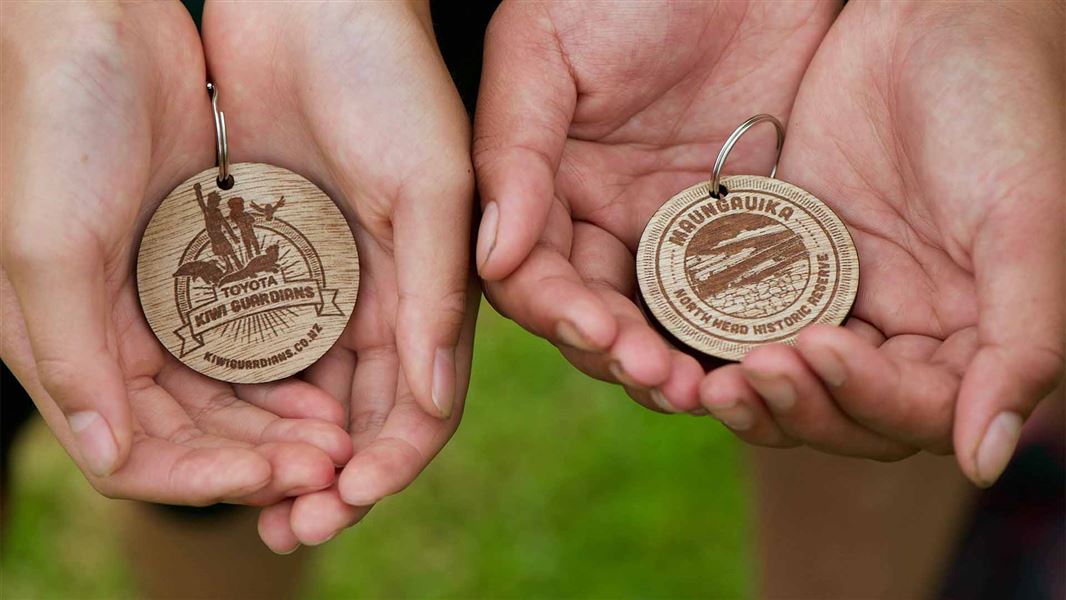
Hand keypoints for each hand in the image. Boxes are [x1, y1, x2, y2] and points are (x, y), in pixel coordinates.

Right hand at [1, 4, 350, 507]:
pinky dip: (286, 370)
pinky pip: (250, 341)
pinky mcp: (202, 270)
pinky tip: (329, 383)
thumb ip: (73, 357)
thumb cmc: (57, 124)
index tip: (273, 478)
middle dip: (258, 458)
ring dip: (280, 425)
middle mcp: (110, 337)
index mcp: (61, 345)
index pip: (134, 453)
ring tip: (338, 437)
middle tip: (327, 465)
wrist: (101, 26)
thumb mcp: (49, 245)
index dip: (204, 476)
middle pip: (192, 433)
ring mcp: (159, 305)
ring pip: (227, 395)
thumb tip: (114, 462)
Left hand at [202, 0, 477, 551]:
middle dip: (335, 476)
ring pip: (308, 393)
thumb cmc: (386, 74)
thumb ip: (437, 291)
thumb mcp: (429, 184)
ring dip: (286, 452)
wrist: (310, 1)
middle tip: (294, 524)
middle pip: (364, 414)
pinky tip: (219, 426)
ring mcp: (323, 284)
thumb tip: (432, 402)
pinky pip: (256, 345)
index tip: (351, 494)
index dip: (395, 457)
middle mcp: (382, 297)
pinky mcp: (266, 259)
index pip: (425, 398)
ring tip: (255, 499)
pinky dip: (246, 395)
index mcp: (434, 285)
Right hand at [473, 0, 838, 412]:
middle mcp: (603, 216)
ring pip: (663, 317)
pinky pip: (737, 289)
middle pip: (595, 312)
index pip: (529, 272)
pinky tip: (761, 351)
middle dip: (619, 352)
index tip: (594, 332)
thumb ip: (513, 149)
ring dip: (678, 358)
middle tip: (662, 379)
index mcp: (544, 183)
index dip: (555, 310)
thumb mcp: (544, 48)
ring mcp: (674, 225)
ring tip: (708, 388)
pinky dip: (742, 327)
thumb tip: (492, 257)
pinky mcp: (744, 220)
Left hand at [700, 1, 1064, 485]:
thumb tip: (987, 461)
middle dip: (796, 407)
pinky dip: (719, 339)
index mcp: (971, 336)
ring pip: (790, 383)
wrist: (929, 18)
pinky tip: (681, 337)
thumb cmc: (999, 106)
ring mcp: (841, 301)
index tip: (820, 349)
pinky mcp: (784, 266)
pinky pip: (746, 321)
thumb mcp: (1025, 219)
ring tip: (711, 380)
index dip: (868, 398)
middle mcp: (904, 333)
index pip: (917, 412)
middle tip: (747, 377)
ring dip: (753, 392)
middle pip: (843, 415)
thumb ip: (1022, 341)